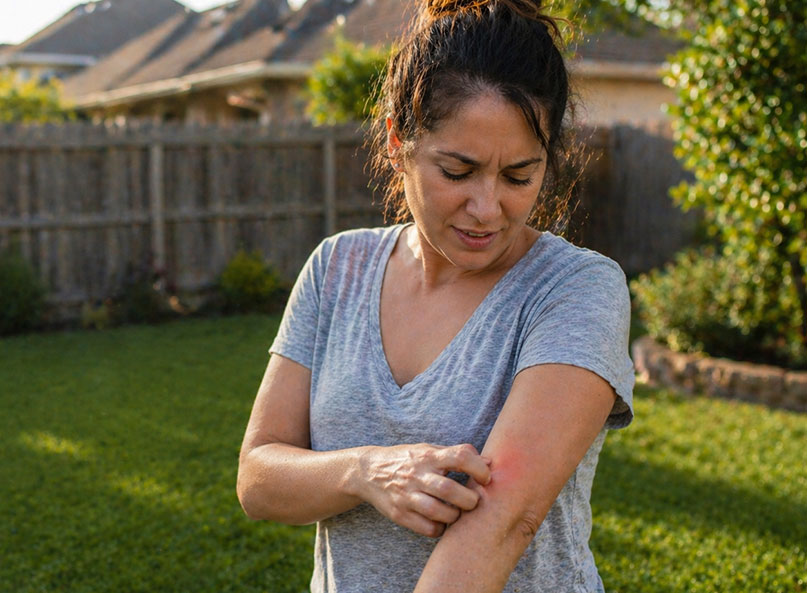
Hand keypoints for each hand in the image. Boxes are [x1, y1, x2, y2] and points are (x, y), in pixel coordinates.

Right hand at [355, 443, 491, 537]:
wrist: (368, 472)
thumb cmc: (408, 460)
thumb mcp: (429, 449)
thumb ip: (457, 454)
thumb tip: (490, 463)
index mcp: (428, 456)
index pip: (460, 457)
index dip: (479, 468)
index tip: (486, 478)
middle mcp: (417, 475)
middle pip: (450, 490)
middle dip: (470, 500)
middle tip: (474, 502)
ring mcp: (407, 495)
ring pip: (439, 512)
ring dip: (456, 516)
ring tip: (458, 513)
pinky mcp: (400, 514)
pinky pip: (427, 528)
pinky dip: (441, 528)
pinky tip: (442, 521)